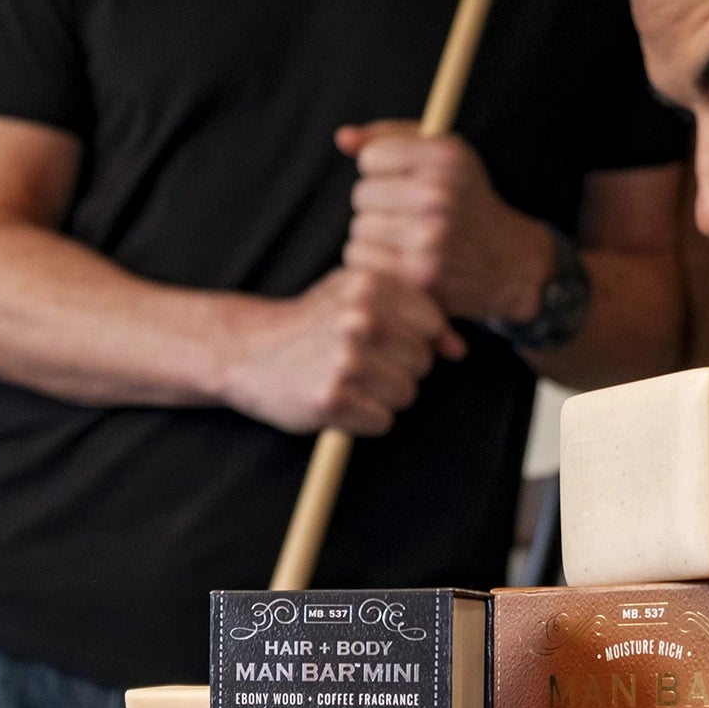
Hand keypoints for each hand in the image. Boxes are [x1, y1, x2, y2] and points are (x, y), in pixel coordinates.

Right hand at [218, 268, 466, 437]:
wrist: (250, 352)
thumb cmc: (312, 324)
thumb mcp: (359, 298)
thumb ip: (413, 313)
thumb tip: (458, 350)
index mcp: (370, 286)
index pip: (430, 327)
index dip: (410, 339)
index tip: (377, 340)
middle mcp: (360, 320)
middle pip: (422, 364)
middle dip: (397, 370)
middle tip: (357, 364)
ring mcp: (346, 360)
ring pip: (406, 395)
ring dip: (381, 397)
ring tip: (346, 381)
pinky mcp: (333, 399)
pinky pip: (381, 421)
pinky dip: (363, 420)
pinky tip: (338, 401)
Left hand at [338, 122, 554, 324]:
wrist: (507, 263)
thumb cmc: (465, 203)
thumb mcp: (443, 157)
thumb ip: (390, 139)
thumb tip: (343, 138)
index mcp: (446, 158)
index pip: (372, 158)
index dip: (381, 171)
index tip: (402, 181)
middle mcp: (438, 196)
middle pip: (361, 195)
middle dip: (377, 205)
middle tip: (405, 215)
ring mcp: (428, 238)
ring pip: (358, 230)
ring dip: (373, 236)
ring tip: (404, 239)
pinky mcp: (417, 276)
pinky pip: (360, 261)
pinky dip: (372, 262)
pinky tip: (399, 260)